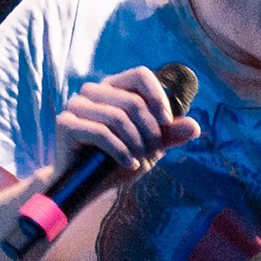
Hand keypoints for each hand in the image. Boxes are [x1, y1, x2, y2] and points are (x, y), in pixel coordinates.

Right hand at [46, 66, 197, 200]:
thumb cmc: (119, 161)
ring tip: (141, 160)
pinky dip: (122, 151)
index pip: (141, 74)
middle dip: (150, 132)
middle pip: (133, 101)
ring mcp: (76, 105)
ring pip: (119, 118)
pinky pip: (102, 133)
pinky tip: (130, 164)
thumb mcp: (150, 147)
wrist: (90, 186)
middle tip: (153, 153)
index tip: (167, 123)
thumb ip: (170, 135)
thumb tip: (195, 126)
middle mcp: (93, 91)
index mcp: (114, 87)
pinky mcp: (65, 123)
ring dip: (137, 144)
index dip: (158, 97)